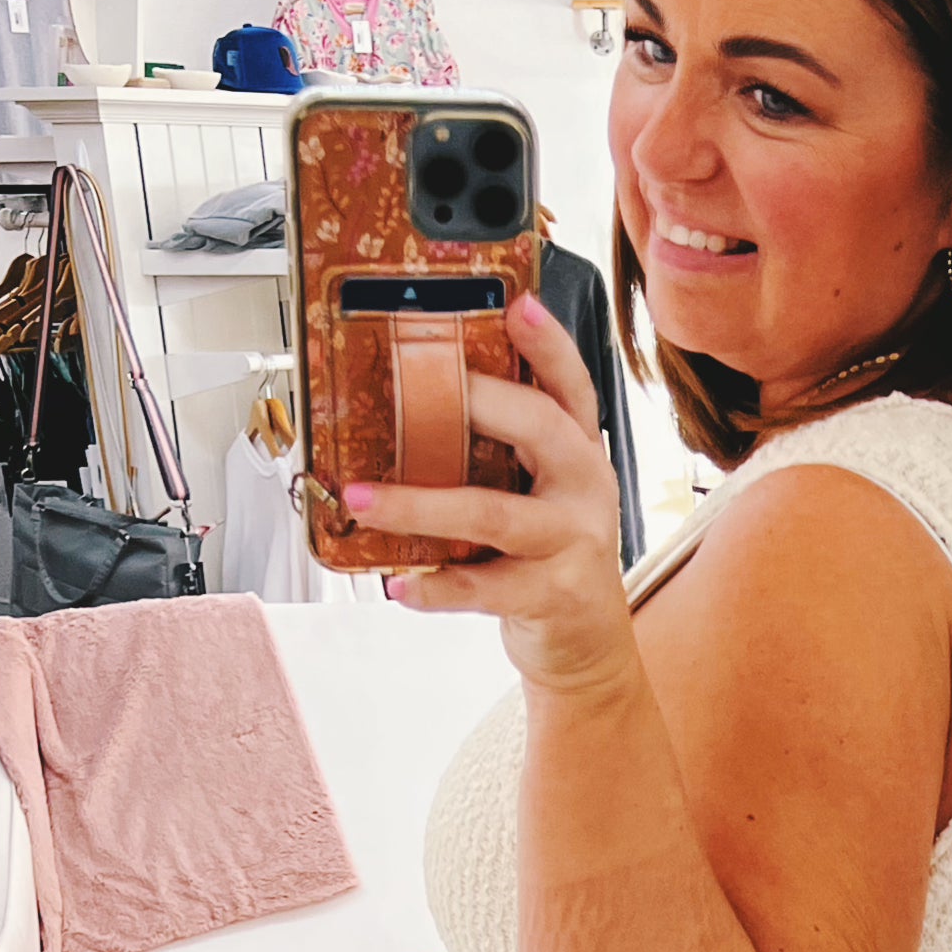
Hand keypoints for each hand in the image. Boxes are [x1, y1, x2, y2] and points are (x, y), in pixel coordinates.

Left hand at [343, 291, 634, 699]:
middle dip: (474, 402)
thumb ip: (504, 451)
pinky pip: (483, 587)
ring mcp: (572, 543)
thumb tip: (414, 407)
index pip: (570, 386)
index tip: (517, 305)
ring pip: (492, 513)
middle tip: (410, 389)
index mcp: (579, 453)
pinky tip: (397, 583)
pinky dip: (435, 586)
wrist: (590, 647)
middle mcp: (584, 489)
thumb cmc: (549, 558)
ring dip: (419, 505)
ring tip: (362, 499)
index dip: (548, 344)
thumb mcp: (540, 493)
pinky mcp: (553, 596)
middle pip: (537, 428)